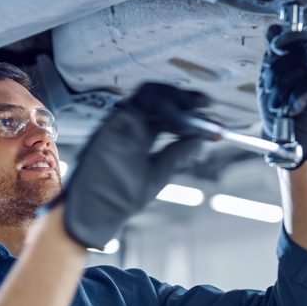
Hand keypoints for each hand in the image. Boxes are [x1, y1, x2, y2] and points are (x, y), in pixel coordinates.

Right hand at [53, 83, 209, 248]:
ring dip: (175, 99)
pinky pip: (138, 103)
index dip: (189, 110)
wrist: (96, 211)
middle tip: (205, 103)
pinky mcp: (112, 124)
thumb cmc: (120, 197)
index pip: (167, 113)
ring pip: (150, 94)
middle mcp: (130, 125)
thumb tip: (200, 140)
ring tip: (194, 110)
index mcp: (141, 135)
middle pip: (160, 98)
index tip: (210, 114)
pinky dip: (162, 106)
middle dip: (185, 98)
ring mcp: (121, 123)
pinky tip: (178, 120)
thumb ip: (177, 154)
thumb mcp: (158, 173)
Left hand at [257, 25, 306, 168]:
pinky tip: (292, 111)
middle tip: (271, 100)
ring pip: (300, 71)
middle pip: (293, 56)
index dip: (284, 43)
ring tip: (279, 109)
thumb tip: (273, 30)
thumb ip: (271, 61)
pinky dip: (296, 100)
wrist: (287, 145)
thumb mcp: (268, 85)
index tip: (274, 52)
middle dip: (275, 78)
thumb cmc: (276, 117)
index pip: (296, 41)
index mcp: (299, 65)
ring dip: (282, 93)